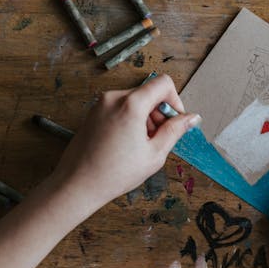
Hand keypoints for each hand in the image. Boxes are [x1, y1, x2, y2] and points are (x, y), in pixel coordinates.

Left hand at [48, 75, 200, 212]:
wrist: (77, 184)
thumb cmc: (114, 173)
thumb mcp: (154, 153)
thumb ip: (175, 130)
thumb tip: (192, 117)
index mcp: (130, 104)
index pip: (163, 83)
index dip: (175, 101)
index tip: (174, 121)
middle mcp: (114, 97)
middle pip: (149, 93)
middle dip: (159, 113)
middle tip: (157, 140)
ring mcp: (101, 104)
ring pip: (135, 101)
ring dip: (145, 118)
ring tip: (140, 145)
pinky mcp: (93, 112)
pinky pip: (120, 107)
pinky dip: (130, 120)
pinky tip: (126, 144)